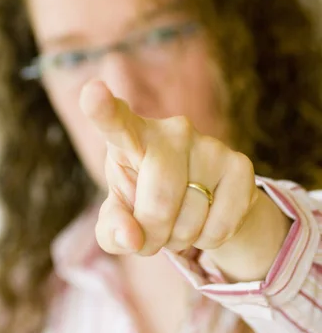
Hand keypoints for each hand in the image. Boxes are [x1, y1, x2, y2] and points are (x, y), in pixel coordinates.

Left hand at [79, 80, 258, 257]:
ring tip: (180, 220)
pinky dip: (209, 240)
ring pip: (190, 222)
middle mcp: (173, 132)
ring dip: (181, 240)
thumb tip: (131, 238)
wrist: (202, 198)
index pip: (116, 122)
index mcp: (132, 137)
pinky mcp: (240, 166)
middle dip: (153, 236)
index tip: (92, 92)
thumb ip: (111, 230)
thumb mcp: (120, 215)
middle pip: (159, 202)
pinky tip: (207, 219)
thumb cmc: (146, 198)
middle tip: (150, 237)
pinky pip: (220, 227)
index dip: (102, 109)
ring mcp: (210, 146)